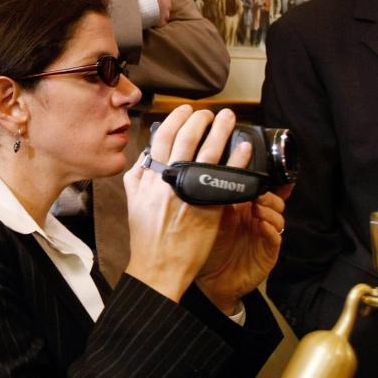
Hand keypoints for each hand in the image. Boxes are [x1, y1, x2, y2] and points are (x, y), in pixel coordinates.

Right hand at [123, 106, 239, 301]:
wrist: (159, 267)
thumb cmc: (147, 237)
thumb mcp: (134, 201)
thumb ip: (138, 175)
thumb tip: (147, 155)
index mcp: (151, 177)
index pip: (164, 137)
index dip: (177, 119)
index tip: (187, 110)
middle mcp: (171, 180)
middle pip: (188, 138)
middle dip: (201, 119)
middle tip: (210, 113)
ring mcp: (192, 191)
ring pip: (209, 151)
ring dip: (221, 130)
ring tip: (228, 119)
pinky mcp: (210, 206)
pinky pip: (227, 176)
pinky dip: (237, 159)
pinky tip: (244, 147)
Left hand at [195, 183, 291, 314]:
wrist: (210, 280)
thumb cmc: (208, 248)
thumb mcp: (210, 220)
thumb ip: (218, 200)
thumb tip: (219, 175)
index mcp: (244, 209)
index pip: (261, 190)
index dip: (267, 180)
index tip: (266, 170)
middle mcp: (257, 220)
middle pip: (274, 201)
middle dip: (268, 194)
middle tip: (258, 192)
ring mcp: (264, 236)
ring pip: (278, 218)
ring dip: (270, 210)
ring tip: (258, 208)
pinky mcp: (268, 253)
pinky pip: (275, 238)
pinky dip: (270, 230)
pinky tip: (262, 225)